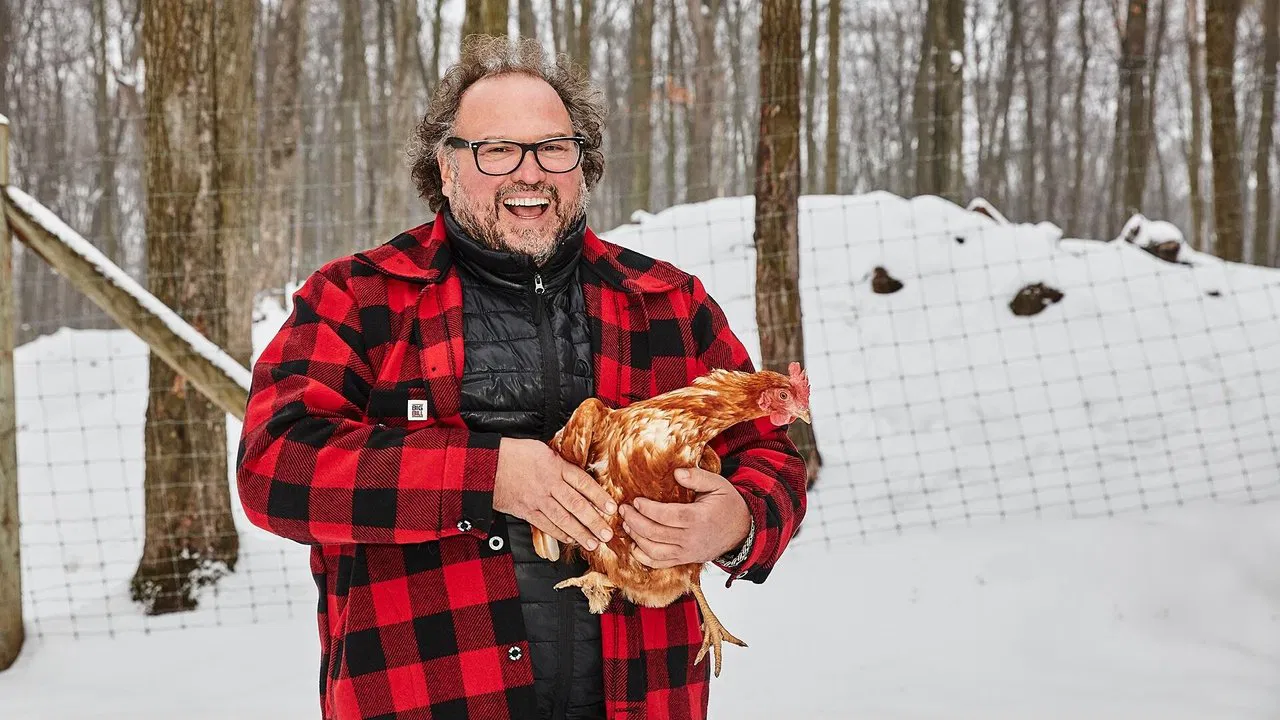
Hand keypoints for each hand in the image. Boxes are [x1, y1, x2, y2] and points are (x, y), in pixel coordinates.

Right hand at [493, 437, 616, 550]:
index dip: (599, 496)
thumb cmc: (513, 454)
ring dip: (580, 533)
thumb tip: (577, 476)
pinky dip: (560, 534)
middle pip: (576, 505)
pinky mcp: (526, 511)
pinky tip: (571, 540)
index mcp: (555, 466)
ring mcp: (537, 500)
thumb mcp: (541, 450)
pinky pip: (546, 525)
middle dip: (594, 521)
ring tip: (593, 543)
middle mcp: (548, 484)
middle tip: (607, 533)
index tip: (611, 507)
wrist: (487, 465)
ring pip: (563, 519)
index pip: (583, 483)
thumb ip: (560, 463)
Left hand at [618, 468, 750, 568]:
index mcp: (698, 518)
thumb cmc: (728, 504)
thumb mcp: (718, 484)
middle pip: (655, 534)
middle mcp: (691, 538)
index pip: (666, 515)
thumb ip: (697, 477)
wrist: (743, 531)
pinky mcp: (685, 559)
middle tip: (623, 509)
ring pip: (654, 551)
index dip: (647, 509)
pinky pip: (660, 564)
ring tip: (626, 524)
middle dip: (635, 521)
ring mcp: (687, 552)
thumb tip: (677, 473)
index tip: (635, 500)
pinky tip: (634, 546)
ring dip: (636, 538)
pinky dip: (644, 558)